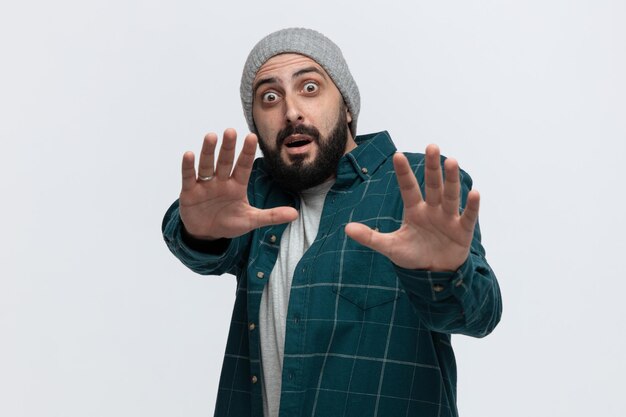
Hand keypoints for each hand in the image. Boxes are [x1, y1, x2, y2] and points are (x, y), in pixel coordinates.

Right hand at [179, 128, 297, 239]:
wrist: (207, 234)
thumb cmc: (229, 222)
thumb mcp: (251, 220)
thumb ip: (271, 216)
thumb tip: (295, 214)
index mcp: (237, 185)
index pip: (244, 167)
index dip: (247, 153)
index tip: (252, 136)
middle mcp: (221, 181)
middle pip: (225, 161)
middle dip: (228, 147)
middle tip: (231, 131)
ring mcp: (205, 185)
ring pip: (207, 165)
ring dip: (208, 151)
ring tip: (211, 136)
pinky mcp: (189, 192)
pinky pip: (188, 177)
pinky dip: (188, 167)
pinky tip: (189, 154)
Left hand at [344, 145, 479, 270]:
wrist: (434, 275)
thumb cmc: (413, 256)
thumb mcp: (390, 247)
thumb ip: (370, 237)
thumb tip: (346, 229)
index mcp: (414, 210)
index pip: (408, 188)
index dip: (403, 173)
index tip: (397, 155)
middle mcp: (432, 209)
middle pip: (432, 185)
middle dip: (432, 167)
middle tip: (432, 146)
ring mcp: (448, 218)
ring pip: (450, 195)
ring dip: (451, 179)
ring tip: (452, 161)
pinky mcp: (462, 231)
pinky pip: (468, 216)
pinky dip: (472, 206)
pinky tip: (474, 192)